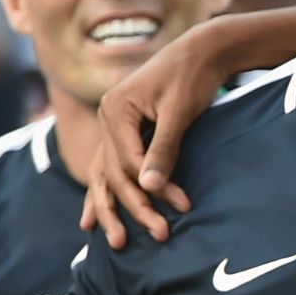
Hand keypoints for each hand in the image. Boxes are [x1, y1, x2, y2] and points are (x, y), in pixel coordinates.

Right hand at [81, 24, 231, 247]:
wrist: (202, 51)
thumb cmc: (194, 77)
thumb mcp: (181, 111)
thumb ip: (165, 148)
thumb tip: (150, 186)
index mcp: (116, 110)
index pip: (128, 162)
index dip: (153, 187)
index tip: (182, 205)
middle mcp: (107, 118)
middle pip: (115, 173)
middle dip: (137, 207)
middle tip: (161, 235)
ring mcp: (112, 125)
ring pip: (105, 175)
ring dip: (112, 209)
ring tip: (117, 243)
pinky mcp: (124, 131)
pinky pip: (109, 167)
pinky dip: (104, 193)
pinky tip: (93, 220)